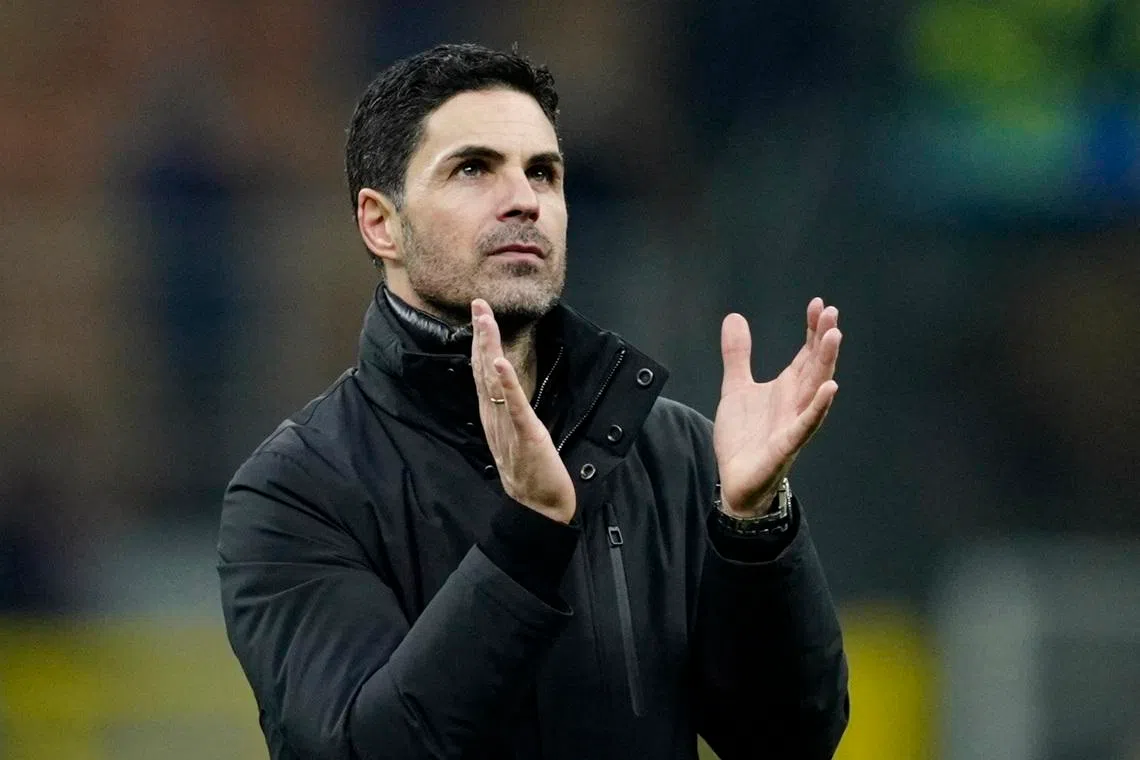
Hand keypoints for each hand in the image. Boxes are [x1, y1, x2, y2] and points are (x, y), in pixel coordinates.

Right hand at [470, 299, 575, 522]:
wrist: (539, 509)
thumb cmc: (533, 474)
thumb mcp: (517, 437)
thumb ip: (510, 414)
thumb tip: (508, 392)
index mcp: (494, 417)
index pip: (483, 372)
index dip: (480, 342)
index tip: (479, 315)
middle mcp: (494, 418)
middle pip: (482, 369)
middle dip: (481, 335)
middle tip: (478, 305)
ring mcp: (508, 426)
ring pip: (493, 381)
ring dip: (488, 348)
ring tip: (484, 321)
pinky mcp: (527, 435)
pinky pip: (515, 406)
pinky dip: (506, 383)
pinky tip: (498, 362)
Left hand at [713, 298, 841, 515]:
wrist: (735, 480)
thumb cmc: (744, 437)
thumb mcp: (736, 388)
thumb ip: (738, 355)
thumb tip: (735, 317)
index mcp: (787, 388)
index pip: (805, 353)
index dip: (812, 329)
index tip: (818, 304)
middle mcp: (796, 402)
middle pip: (815, 365)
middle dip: (824, 339)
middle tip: (831, 312)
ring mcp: (794, 423)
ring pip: (815, 389)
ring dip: (826, 363)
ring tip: (834, 336)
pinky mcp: (786, 445)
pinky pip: (806, 424)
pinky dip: (818, 407)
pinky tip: (831, 388)